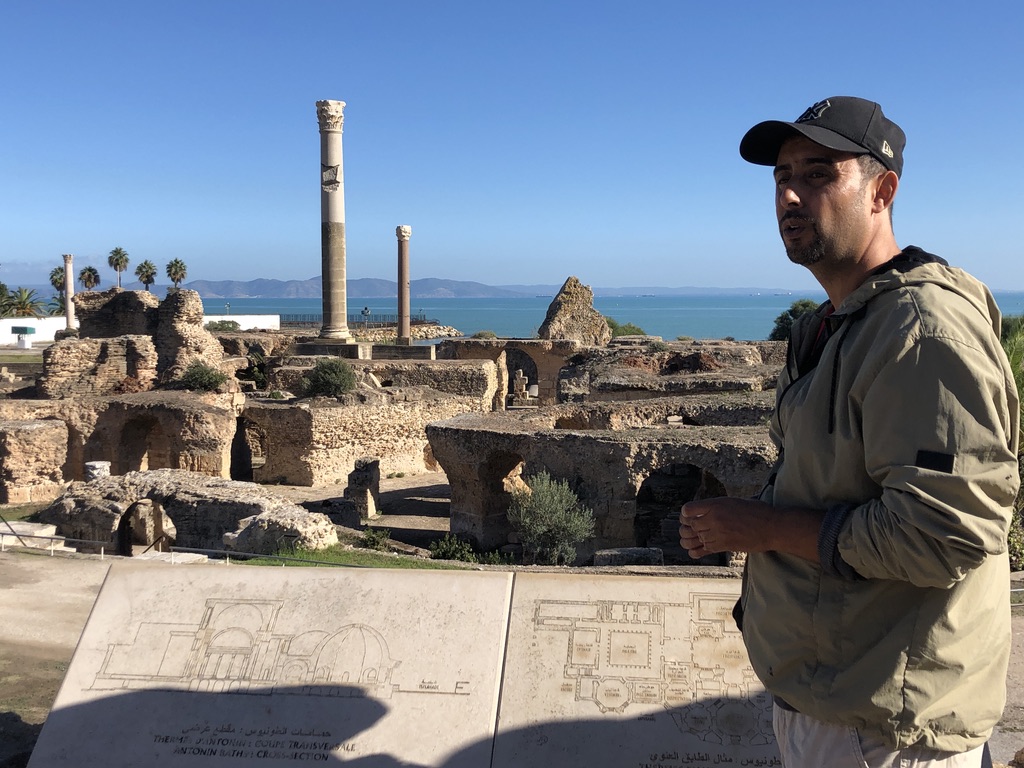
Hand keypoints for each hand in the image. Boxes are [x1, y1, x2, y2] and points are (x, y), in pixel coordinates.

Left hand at [679, 498, 822, 561]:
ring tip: (693, 539)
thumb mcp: (734, 502)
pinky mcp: (723, 546)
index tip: (690, 516)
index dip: (686, 514)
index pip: (688, 510)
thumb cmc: (756, 512)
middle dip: (689, 528)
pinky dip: (697, 551)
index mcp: (716, 504)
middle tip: (693, 529)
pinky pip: (703, 549)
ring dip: (692, 539)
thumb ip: (717, 506)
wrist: (772, 527)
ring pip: (695, 538)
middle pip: (690, 525)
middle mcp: (714, 518)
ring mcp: (718, 533)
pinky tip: (696, 550)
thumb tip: (704, 511)